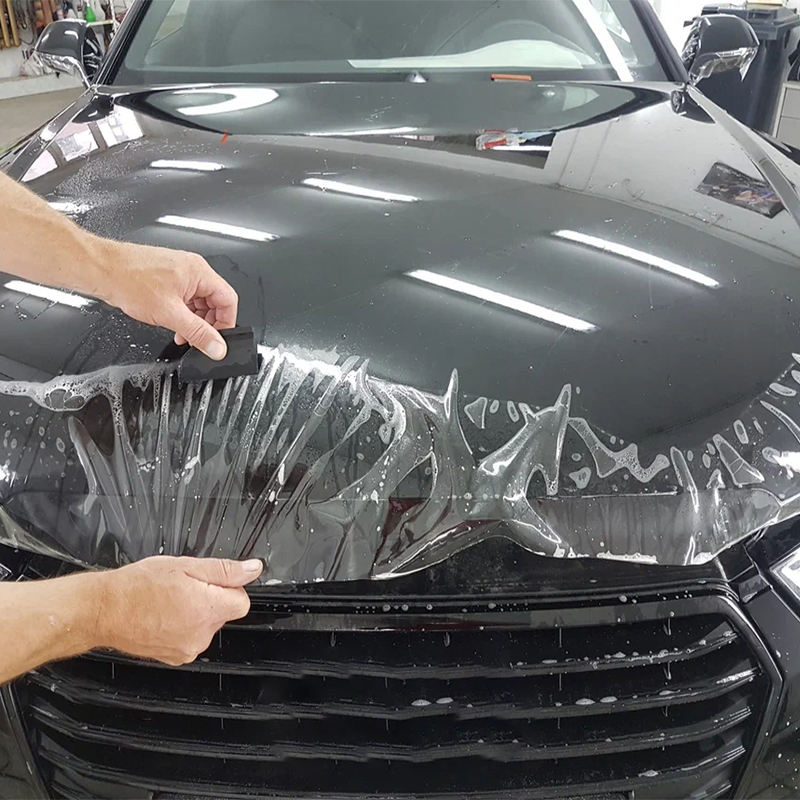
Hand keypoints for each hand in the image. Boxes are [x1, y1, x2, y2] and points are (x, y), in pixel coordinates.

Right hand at [96, 556, 262, 665]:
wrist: (103, 610)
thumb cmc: (138, 586)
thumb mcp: (186, 566)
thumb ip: (225, 569)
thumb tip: (254, 569)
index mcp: (208, 609)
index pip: (242, 601)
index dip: (228, 587)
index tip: (209, 581)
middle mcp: (201, 635)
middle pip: (223, 613)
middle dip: (210, 598)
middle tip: (182, 587)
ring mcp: (187, 649)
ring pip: (206, 625)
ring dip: (195, 612)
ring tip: (168, 601)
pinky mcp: (174, 657)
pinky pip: (190, 638)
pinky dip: (182, 627)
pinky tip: (162, 615)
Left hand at [99, 241, 237, 360]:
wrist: (102, 270)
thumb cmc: (129, 281)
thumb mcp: (170, 314)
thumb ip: (198, 333)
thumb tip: (217, 347)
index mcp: (199, 272)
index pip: (228, 299)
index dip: (226, 322)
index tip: (218, 339)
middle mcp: (192, 268)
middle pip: (215, 301)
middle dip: (207, 323)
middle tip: (198, 339)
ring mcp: (179, 271)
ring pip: (199, 301)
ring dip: (194, 320)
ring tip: (182, 333)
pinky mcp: (167, 276)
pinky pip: (185, 297)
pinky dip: (182, 313)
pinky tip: (172, 323)